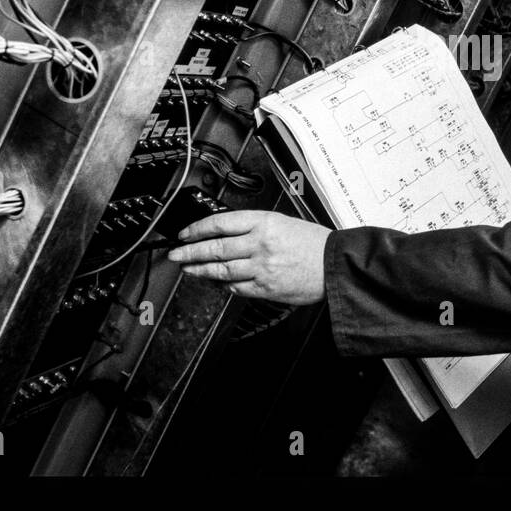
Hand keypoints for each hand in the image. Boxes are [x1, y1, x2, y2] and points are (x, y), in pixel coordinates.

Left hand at [166, 210, 329, 304]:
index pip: (221, 223)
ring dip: (201, 270)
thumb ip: (255, 228)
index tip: (185, 232)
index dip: (198, 228)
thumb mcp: (284, 222)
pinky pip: (238, 288)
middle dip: (190, 251)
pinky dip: (225, 285)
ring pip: (222, 269)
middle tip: (175, 254)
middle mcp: (260, 244)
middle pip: (216, 248)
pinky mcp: (266, 288)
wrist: (335, 265)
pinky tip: (218, 283)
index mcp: (264, 222)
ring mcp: (262, 268)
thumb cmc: (314, 243)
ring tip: (189, 269)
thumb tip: (227, 234)